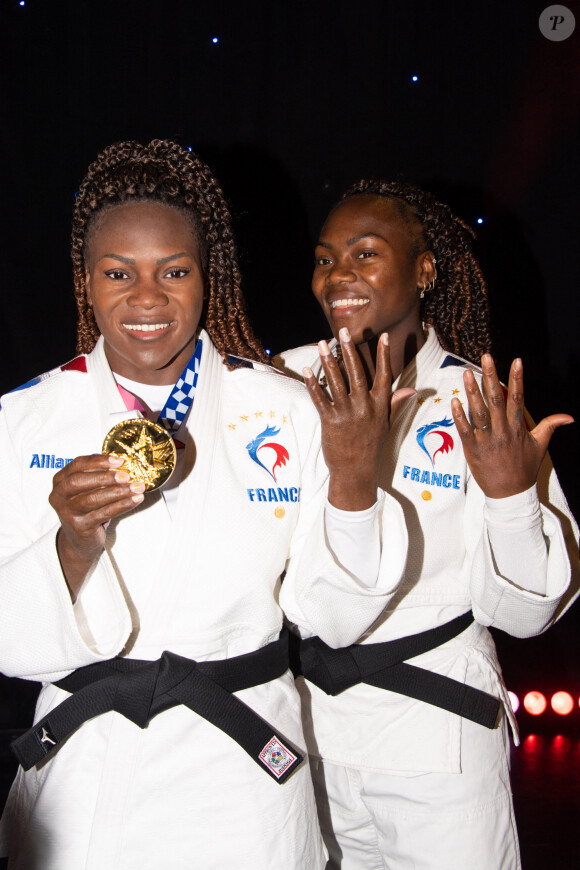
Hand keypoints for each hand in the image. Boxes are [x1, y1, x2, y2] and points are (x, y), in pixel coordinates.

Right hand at [49, 454, 145, 599]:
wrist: (79, 540)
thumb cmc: (86, 509)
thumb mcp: (87, 490)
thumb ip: (98, 476)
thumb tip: (123, 464)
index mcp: (59, 481)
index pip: (77, 465)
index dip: (98, 461)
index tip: (119, 460)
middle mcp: (58, 496)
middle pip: (79, 481)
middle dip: (105, 477)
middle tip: (127, 476)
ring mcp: (67, 513)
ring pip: (93, 498)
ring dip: (118, 492)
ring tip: (137, 487)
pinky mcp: (79, 526)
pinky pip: (104, 513)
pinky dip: (122, 505)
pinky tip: (135, 500)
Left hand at [303, 328, 412, 509]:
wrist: (357, 471)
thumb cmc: (371, 446)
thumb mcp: (386, 424)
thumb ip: (395, 403)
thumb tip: (412, 390)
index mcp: (380, 405)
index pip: (384, 375)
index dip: (384, 355)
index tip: (384, 336)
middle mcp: (365, 406)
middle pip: (357, 372)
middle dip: (350, 350)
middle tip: (343, 331)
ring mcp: (348, 413)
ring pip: (336, 381)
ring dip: (328, 361)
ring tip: (322, 344)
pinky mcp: (331, 421)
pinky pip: (320, 398)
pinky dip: (312, 384)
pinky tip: (307, 370)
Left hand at [451, 354, 573, 498]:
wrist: (510, 493)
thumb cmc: (524, 468)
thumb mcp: (540, 446)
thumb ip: (550, 426)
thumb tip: (569, 417)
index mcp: (518, 427)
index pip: (518, 398)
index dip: (517, 379)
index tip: (516, 360)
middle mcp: (503, 431)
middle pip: (496, 400)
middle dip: (491, 377)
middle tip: (486, 358)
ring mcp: (487, 440)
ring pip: (478, 412)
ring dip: (472, 392)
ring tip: (466, 373)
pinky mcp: (473, 449)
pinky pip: (465, 430)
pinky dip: (459, 416)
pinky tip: (454, 401)